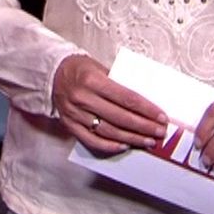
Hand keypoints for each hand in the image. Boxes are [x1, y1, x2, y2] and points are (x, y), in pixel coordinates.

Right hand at [53, 54, 168, 154]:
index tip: (161, 117)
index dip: (147, 109)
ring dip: (131, 138)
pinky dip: (109, 145)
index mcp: (93, 80)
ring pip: (108, 131)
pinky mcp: (70, 125)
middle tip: (159, 132)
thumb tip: (145, 103)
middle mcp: (83, 98)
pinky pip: (91, 140)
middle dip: (143, 126)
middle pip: (120, 117)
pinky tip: (124, 145)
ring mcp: (75, 114)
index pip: (127, 98)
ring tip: (147, 141)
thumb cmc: (80, 70)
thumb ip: (120, 84)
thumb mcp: (101, 68)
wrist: (52, 74)